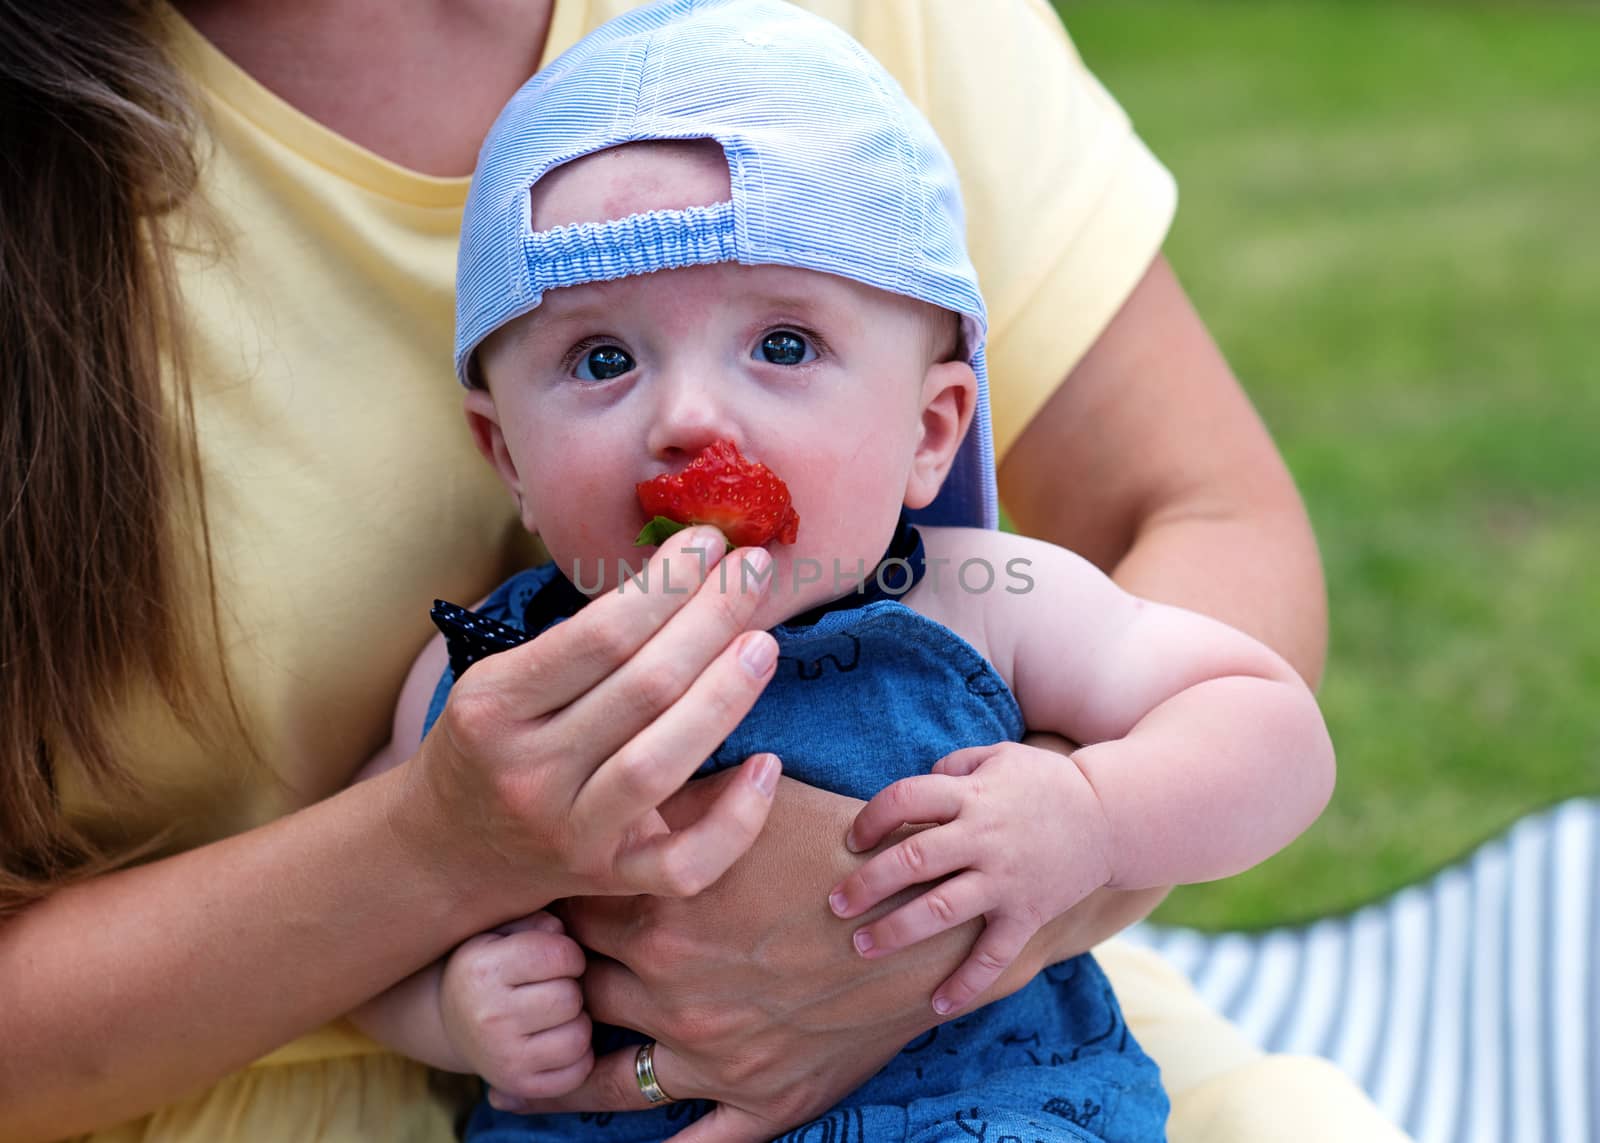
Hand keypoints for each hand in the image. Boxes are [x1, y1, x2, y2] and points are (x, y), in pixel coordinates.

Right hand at [395, 528, 782, 917]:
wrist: (444, 851)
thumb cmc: (491, 744)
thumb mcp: (500, 681)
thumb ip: (578, 645)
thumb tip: (686, 576)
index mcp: (494, 706)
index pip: (598, 636)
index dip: (665, 585)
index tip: (707, 542)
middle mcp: (529, 772)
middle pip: (642, 689)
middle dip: (710, 620)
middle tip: (753, 570)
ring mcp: (570, 833)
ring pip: (661, 765)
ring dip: (725, 697)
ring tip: (763, 643)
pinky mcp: (608, 881)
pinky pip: (684, 865)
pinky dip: (736, 820)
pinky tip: (768, 764)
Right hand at [439, 912, 592, 1105]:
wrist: (452, 1022)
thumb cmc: (489, 966)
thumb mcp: (500, 931)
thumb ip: (536, 920)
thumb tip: (563, 931)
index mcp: (482, 970)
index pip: (560, 954)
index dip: (569, 953)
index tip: (557, 958)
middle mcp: (489, 1017)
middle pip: (570, 997)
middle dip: (570, 987)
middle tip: (552, 987)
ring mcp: (502, 1058)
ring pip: (579, 1036)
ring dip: (576, 1022)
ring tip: (554, 1014)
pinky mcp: (518, 1086)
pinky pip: (578, 1070)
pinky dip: (577, 1055)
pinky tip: (555, 1039)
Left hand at [506, 776, 988, 1141]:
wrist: (928, 920)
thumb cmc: (843, 849)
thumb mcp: (756, 803)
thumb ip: (677, 802)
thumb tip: (622, 794)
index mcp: (661, 912)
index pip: (568, 910)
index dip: (552, 905)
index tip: (541, 905)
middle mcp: (670, 988)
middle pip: (575, 989)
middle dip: (552, 984)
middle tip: (534, 980)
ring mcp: (711, 1054)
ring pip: (602, 1078)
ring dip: (562, 1072)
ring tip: (522, 1079)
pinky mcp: (758, 1100)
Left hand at [827, 741, 1113, 1015]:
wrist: (1112, 816)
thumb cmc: (1046, 782)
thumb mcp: (998, 756)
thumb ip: (953, 767)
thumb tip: (916, 786)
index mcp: (972, 796)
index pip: (906, 799)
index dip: (871, 817)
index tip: (851, 840)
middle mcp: (984, 839)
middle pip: (913, 860)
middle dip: (867, 884)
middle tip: (835, 904)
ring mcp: (1006, 880)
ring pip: (941, 911)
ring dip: (896, 931)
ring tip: (861, 946)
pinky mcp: (1028, 914)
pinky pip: (993, 956)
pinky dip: (966, 984)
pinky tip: (937, 1005)